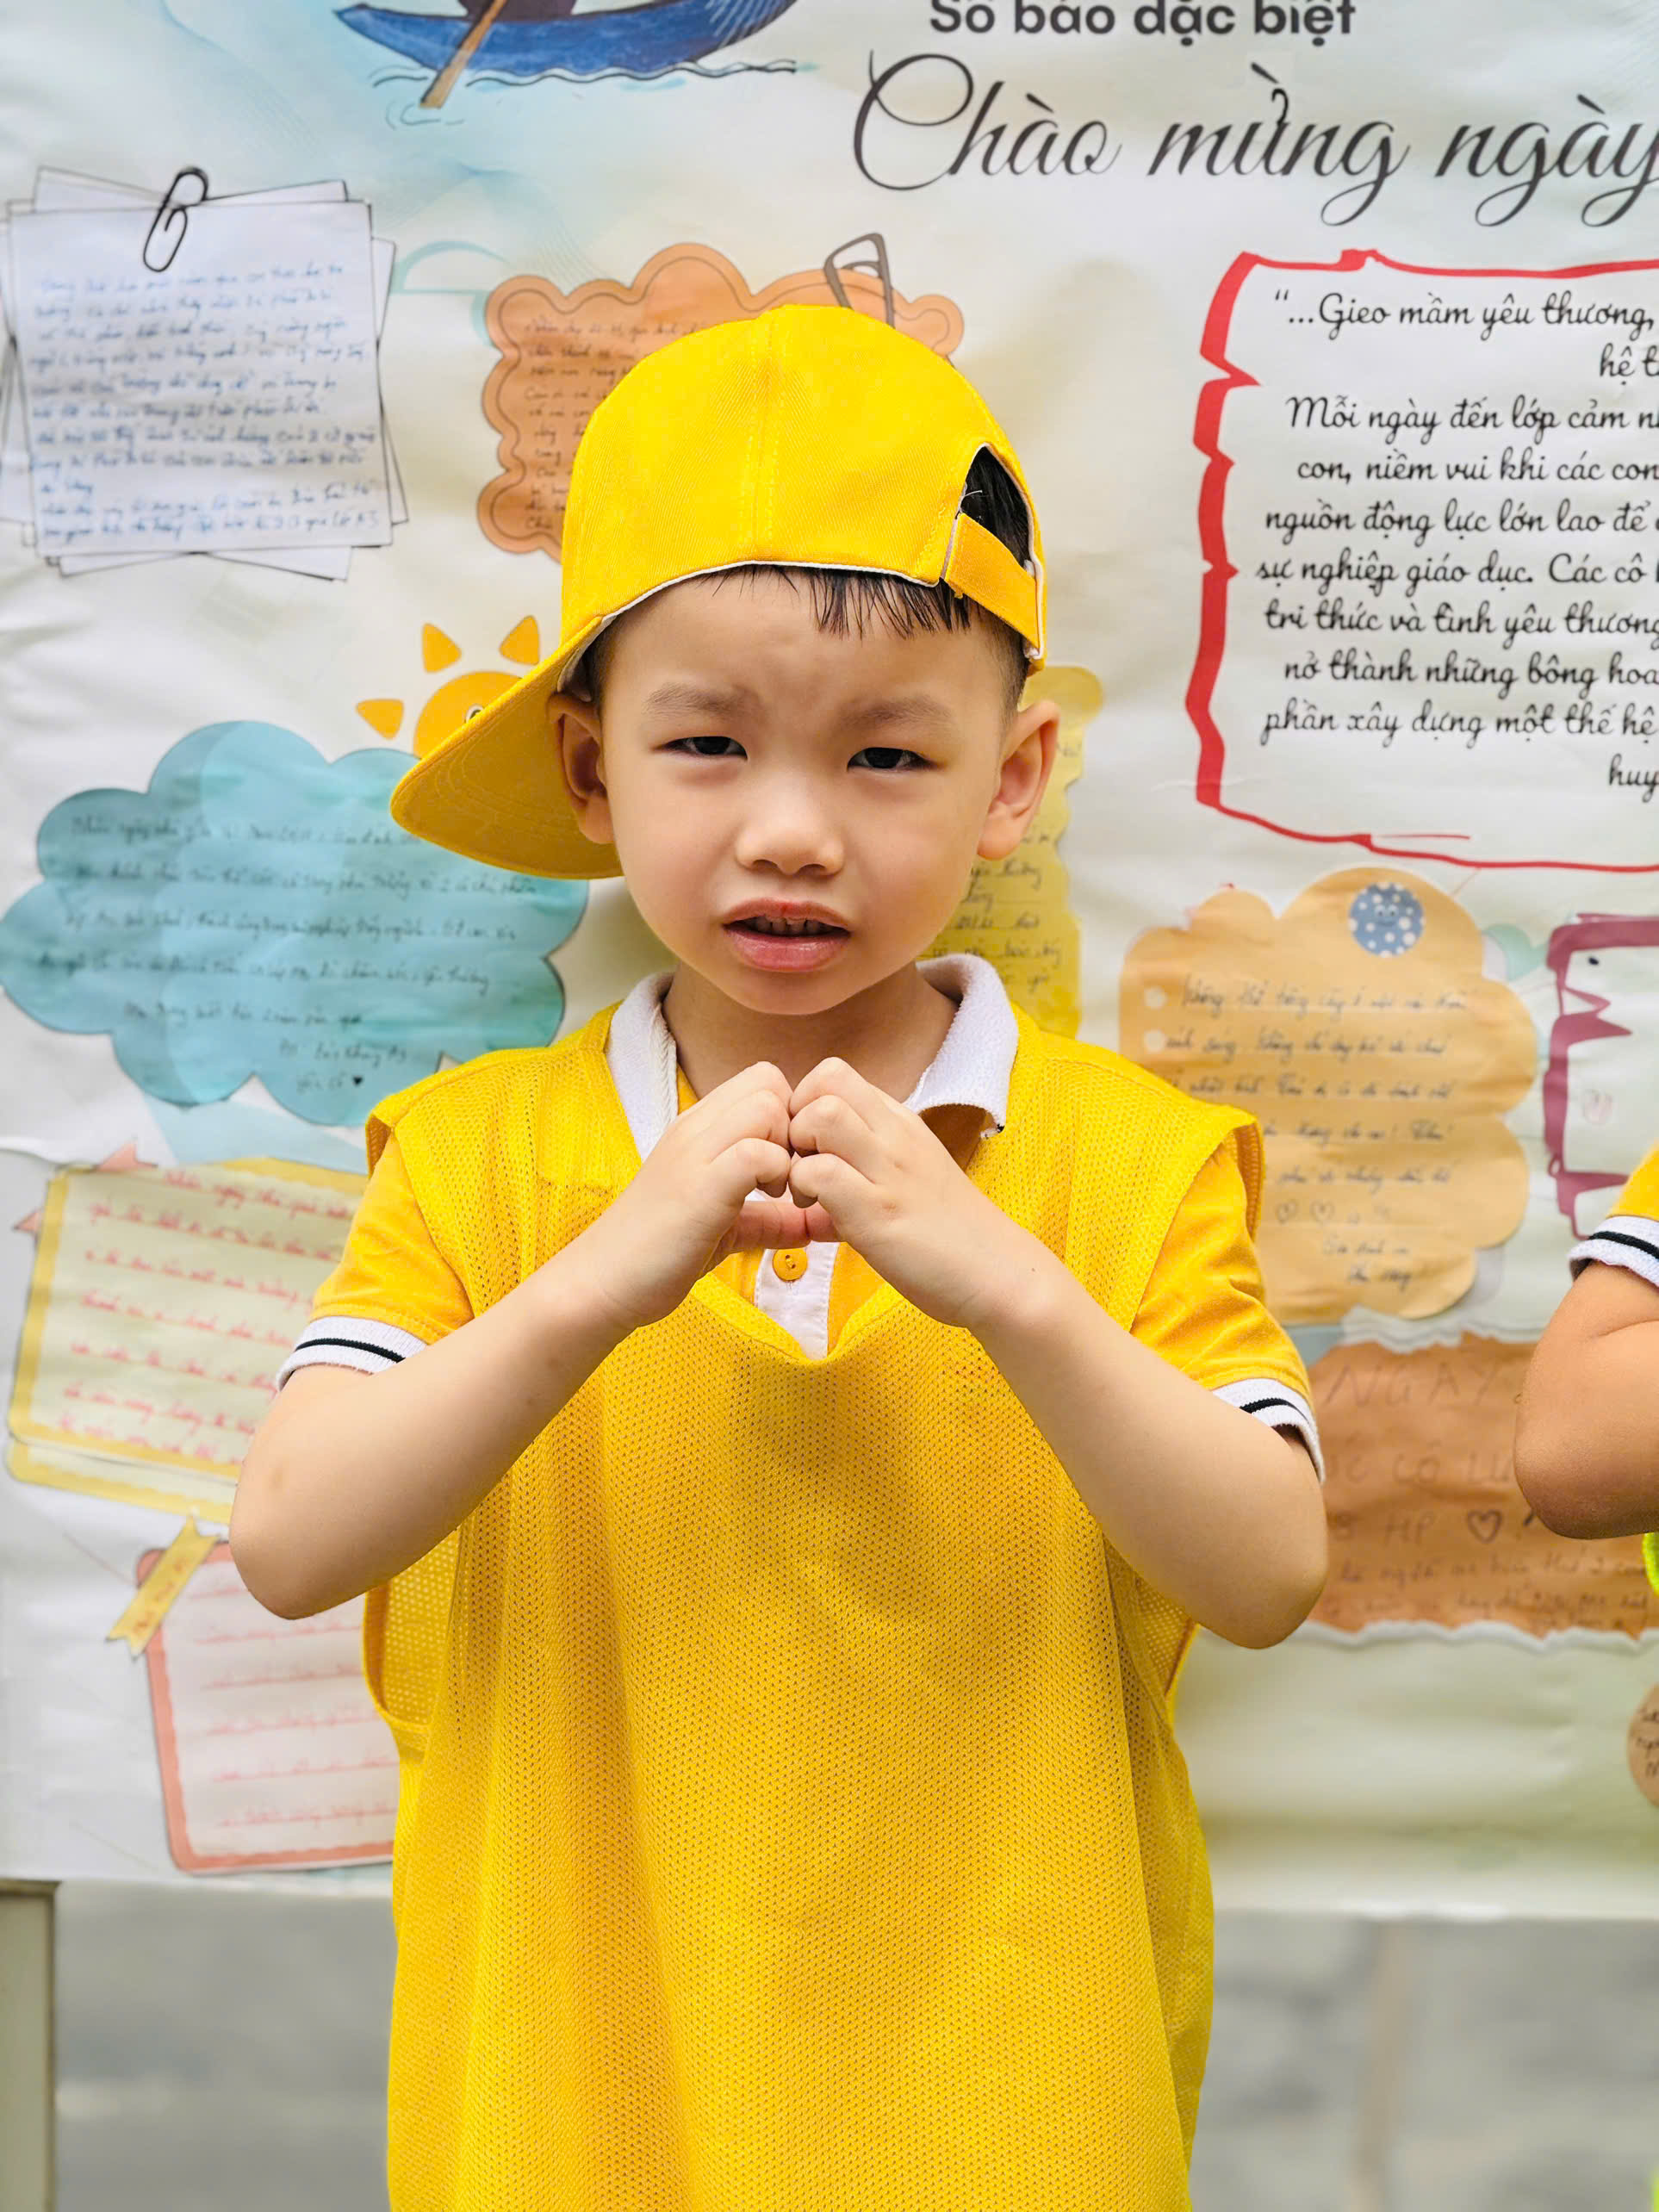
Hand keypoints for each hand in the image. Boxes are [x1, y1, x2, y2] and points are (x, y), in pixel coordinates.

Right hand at [570, 1062, 816, 1329]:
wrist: (602, 1282)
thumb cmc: (658, 1254)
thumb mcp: (724, 1227)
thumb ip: (768, 1220)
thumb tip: (812, 1228)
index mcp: (697, 1128)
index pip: (762, 1079)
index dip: (791, 1116)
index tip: (790, 1165)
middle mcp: (693, 1129)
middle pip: (770, 1082)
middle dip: (795, 1126)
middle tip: (789, 1177)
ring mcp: (693, 1153)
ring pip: (767, 1106)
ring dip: (787, 1148)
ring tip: (778, 1192)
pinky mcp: (699, 1187)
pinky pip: (757, 1152)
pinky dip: (778, 1174)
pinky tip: (769, 1204)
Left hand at [784, 1059, 1056, 1330]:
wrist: (996, 1273)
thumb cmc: (949, 1232)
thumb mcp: (910, 1174)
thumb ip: (866, 1160)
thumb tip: (814, 1172)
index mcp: (901, 1123)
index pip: (837, 1074)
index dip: (805, 1104)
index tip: (808, 1147)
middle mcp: (896, 1136)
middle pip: (826, 1080)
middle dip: (795, 1117)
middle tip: (800, 1163)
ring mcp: (889, 1171)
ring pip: (821, 1116)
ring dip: (797, 1151)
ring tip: (806, 1190)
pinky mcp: (878, 1213)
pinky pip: (821, 1173)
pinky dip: (804, 1190)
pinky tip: (815, 1217)